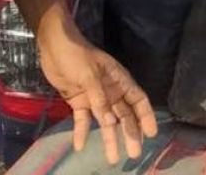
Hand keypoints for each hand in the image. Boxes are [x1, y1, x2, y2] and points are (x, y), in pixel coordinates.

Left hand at [37, 13, 157, 163]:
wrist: (54, 46)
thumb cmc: (76, 55)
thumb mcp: (89, 75)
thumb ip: (99, 98)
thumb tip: (110, 122)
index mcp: (119, 80)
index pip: (138, 100)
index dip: (146, 116)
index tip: (151, 133)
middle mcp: (111, 91)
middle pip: (124, 115)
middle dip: (130, 134)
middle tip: (133, 154)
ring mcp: (95, 97)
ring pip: (106, 121)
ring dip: (109, 138)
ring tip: (111, 158)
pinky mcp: (79, 101)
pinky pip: (83, 120)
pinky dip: (82, 131)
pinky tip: (80, 145)